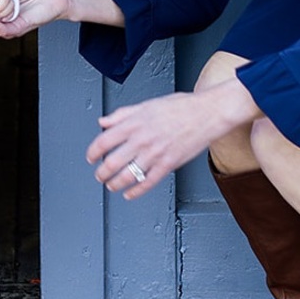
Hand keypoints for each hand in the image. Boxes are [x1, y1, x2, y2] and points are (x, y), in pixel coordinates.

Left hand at [86, 79, 260, 199]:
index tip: (91, 158)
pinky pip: (147, 183)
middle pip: (111, 162)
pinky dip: (135, 192)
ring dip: (114, 184)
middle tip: (99, 175)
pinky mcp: (168, 164)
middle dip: (101, 173)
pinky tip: (130, 194)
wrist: (208, 113)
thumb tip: (104, 122)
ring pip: (126, 175)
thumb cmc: (183, 106)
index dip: (92, 152)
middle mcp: (142, 139)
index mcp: (135, 122)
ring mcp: (155, 153)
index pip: (103, 141)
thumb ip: (123, 114)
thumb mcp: (148, 104)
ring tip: (111, 185)